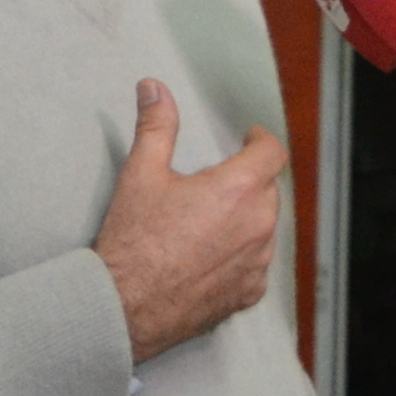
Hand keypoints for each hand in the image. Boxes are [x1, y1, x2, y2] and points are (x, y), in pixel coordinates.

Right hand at [98, 79, 286, 361]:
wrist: (123, 307)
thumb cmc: (133, 241)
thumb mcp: (141, 174)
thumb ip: (156, 126)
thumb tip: (154, 88)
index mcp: (239, 189)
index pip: (272, 152)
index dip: (262, 141)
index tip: (250, 138)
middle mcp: (258, 225)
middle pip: (269, 190)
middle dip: (249, 180)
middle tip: (217, 182)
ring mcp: (256, 263)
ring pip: (264, 228)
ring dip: (246, 218)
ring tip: (210, 220)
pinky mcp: (247, 293)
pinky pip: (255, 265)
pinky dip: (241, 255)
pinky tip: (211, 255)